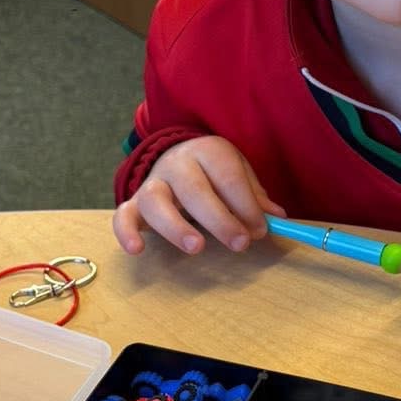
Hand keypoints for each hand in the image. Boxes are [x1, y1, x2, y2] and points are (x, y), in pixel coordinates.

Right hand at [114, 137, 283, 256]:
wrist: (175, 156)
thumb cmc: (214, 172)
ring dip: (176, 226)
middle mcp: (177, 163)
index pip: (227, 176)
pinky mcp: (133, 202)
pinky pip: (122, 214)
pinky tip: (137, 249)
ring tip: (197, 248)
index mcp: (208, 151)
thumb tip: (278, 218)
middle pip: (194, 189)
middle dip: (219, 218)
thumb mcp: (238, 174)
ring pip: (156, 200)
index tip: (260, 230)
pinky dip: (126, 231)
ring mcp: (152, 182)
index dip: (245, 204)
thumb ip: (255, 196)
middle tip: (240, 243)